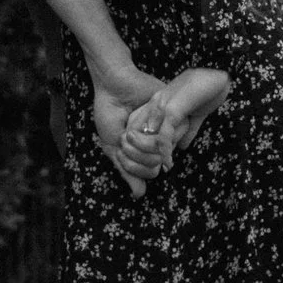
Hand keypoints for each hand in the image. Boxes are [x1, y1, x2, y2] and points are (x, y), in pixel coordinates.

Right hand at [93, 71, 170, 194]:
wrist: (113, 86)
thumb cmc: (110, 114)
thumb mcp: (113, 147)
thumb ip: (127, 172)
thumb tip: (140, 196)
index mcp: (147, 149)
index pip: (149, 173)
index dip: (132, 166)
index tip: (120, 147)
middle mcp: (160, 141)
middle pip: (156, 166)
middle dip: (134, 155)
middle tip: (124, 137)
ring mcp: (167, 128)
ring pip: (161, 154)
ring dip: (139, 145)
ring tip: (128, 130)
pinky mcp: (173, 113)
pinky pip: (166, 136)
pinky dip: (147, 133)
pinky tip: (138, 122)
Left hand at [126, 67, 232, 162]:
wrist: (219, 76)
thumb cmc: (208, 89)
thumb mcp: (194, 112)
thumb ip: (187, 128)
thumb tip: (181, 146)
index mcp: (158, 103)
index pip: (136, 128)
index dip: (140, 146)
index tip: (151, 159)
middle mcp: (155, 103)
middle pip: (135, 134)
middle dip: (141, 153)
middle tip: (154, 166)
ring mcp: (162, 105)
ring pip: (147, 137)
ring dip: (152, 155)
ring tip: (162, 166)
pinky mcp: (174, 109)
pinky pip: (163, 135)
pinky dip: (164, 151)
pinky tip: (168, 162)